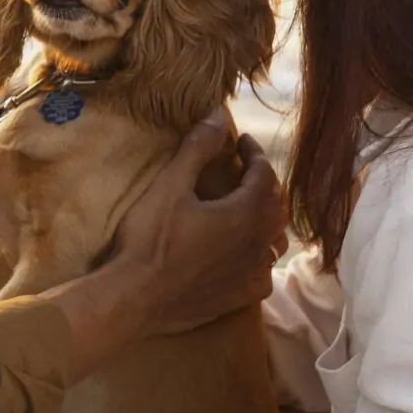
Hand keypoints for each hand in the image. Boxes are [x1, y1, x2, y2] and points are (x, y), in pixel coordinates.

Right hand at [58, 111, 285, 372]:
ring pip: (275, 240)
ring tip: (248, 209)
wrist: (137, 298)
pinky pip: (265, 272)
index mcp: (246, 213)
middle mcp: (259, 243)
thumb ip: (198, 148)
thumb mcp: (170, 185)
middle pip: (276, 206)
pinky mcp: (242, 297)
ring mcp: (253, 273)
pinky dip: (260, 255)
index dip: (255, 153)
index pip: (265, 174)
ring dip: (266, 219)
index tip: (241, 141)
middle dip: (264, 183)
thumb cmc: (151, 239)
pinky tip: (246, 254)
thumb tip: (218, 114)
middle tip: (246, 169)